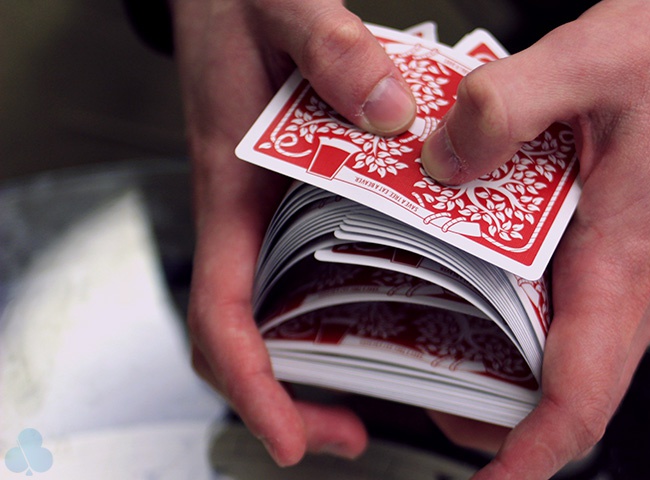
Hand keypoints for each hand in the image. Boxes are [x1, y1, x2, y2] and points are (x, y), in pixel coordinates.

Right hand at [169, 0, 416, 465]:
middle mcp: (250, 212)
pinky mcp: (300, 194)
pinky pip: (315, 261)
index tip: (287, 434)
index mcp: (232, 186)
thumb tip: (388, 111)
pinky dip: (345, 296)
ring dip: (323, 355)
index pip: (222, 308)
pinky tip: (396, 298)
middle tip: (350, 430)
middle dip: (292, 393)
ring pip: (285, 305)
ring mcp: (274, 209)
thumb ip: (330, 45)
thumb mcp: (281, 4)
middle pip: (252, 331)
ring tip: (382, 384)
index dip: (250, 382)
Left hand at [421, 1, 649, 477]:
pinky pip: (572, 295)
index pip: (580, 396)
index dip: (527, 454)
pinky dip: (520, 295)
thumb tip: (439, 163)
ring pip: (563, 342)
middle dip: (487, 398)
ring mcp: (638, 263)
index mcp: (626, 256)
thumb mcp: (580, 61)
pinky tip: (478, 256)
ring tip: (431, 316)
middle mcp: (638, 276)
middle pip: (560, 382)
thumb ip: (495, 112)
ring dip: (499, 345)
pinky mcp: (631, 239)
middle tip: (416, 369)